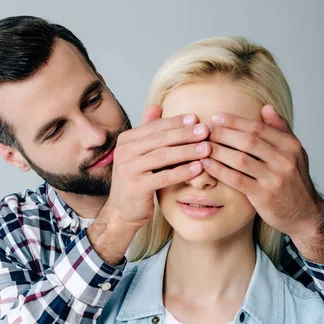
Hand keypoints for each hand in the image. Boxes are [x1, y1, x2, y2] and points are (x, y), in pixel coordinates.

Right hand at [88, 105, 210, 264]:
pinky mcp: (136, 187)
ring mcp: (129, 170)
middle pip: (161, 139)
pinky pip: (164, 177)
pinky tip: (198, 168)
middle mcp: (124, 152)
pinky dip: (182, 172)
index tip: (196, 119)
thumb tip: (156, 106)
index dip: (176, 122)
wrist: (122, 211)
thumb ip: (147, 132)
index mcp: (126, 141)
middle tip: (206, 131)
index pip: (155, 127)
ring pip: (164, 156)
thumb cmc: (135, 182)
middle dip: (185, 134)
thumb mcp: (138, 154)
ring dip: (188, 151)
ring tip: (207, 149)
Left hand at [199, 106, 323, 260]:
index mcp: (290, 146)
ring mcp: (274, 179)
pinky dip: (219, 171)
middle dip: (223, 134)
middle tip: (205, 131)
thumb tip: (266, 108)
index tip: (217, 117)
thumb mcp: (294, 153)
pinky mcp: (263, 196)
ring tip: (202, 147)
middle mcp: (284, 160)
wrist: (303, 214)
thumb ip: (280, 130)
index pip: (258, 128)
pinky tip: (207, 165)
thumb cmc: (294, 182)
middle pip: (248, 141)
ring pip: (240, 159)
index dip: (235, 122)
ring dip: (218, 151)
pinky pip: (237, 180)